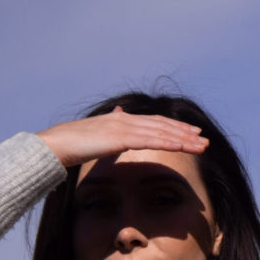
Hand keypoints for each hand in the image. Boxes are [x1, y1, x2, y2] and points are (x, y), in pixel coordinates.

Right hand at [36, 105, 208, 167]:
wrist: (54, 145)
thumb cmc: (71, 145)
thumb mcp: (96, 134)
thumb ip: (111, 126)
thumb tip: (120, 113)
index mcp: (120, 120)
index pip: (154, 123)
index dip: (174, 128)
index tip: (191, 134)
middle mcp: (124, 120)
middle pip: (162, 125)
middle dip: (184, 133)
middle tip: (204, 140)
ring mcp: (122, 127)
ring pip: (160, 132)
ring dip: (183, 139)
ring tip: (201, 145)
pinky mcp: (119, 137)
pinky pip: (150, 140)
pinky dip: (168, 142)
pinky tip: (182, 146)